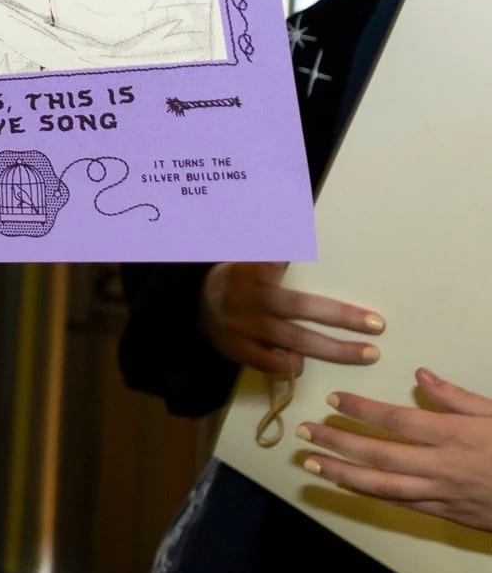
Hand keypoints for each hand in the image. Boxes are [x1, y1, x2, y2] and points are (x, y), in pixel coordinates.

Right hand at [199, 262, 381, 377]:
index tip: (325, 260)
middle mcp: (248, 298)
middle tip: (377, 324)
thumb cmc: (237, 280)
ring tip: (369, 353)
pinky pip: (273, 363)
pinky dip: (292, 364)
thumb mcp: (247, 256)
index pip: (278, 262)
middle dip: (342, 316)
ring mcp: (243, 327)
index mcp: (250, 270)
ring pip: (295, 340)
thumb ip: (273, 244)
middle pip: (301, 307)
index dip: (294, 253)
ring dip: (335, 349)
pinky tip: (303, 362)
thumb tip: (294, 208)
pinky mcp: (238, 350)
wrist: (194, 308)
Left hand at [297, 371, 491, 531]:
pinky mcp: (450, 515)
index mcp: (456, 436)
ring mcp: (444, 493)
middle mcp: (443, 466)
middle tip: (304, 431)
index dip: (361, 409)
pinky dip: (373, 495)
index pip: (396, 420)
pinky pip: (403, 504)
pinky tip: (350, 487)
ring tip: (312, 463)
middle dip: (337, 441)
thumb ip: (458, 397)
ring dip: (344, 473)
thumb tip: (422, 373)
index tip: (333, 400)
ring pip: (383, 485)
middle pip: (379, 453)